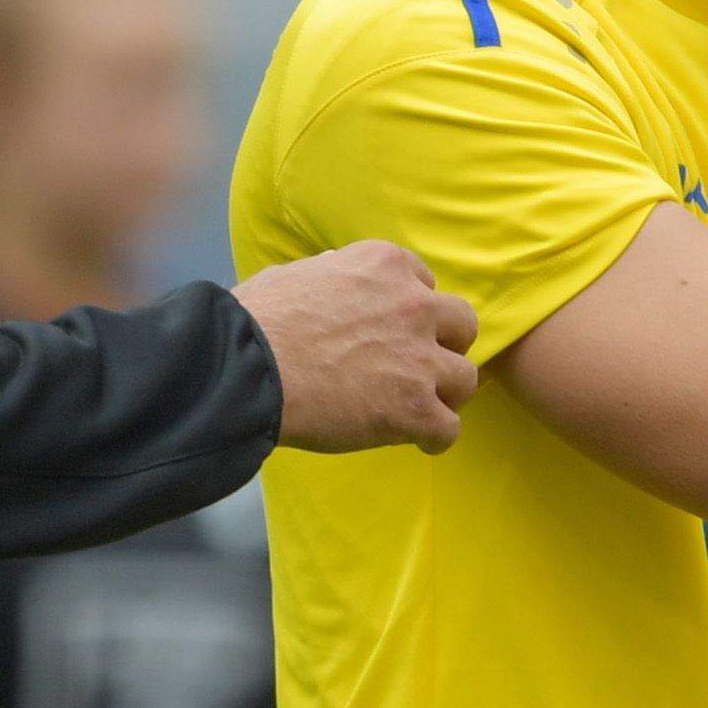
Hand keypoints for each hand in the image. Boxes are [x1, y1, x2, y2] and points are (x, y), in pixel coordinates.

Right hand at [235, 241, 479, 454]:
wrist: (242, 370)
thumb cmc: (253, 322)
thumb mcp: (297, 274)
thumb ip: (333, 275)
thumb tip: (338, 273)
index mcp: (385, 266)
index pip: (425, 284)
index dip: (413, 311)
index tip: (397, 330)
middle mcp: (414, 305)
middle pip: (461, 325)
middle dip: (444, 346)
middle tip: (419, 366)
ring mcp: (420, 359)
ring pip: (465, 378)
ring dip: (445, 394)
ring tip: (421, 407)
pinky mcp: (416, 408)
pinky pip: (450, 428)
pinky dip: (435, 437)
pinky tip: (418, 440)